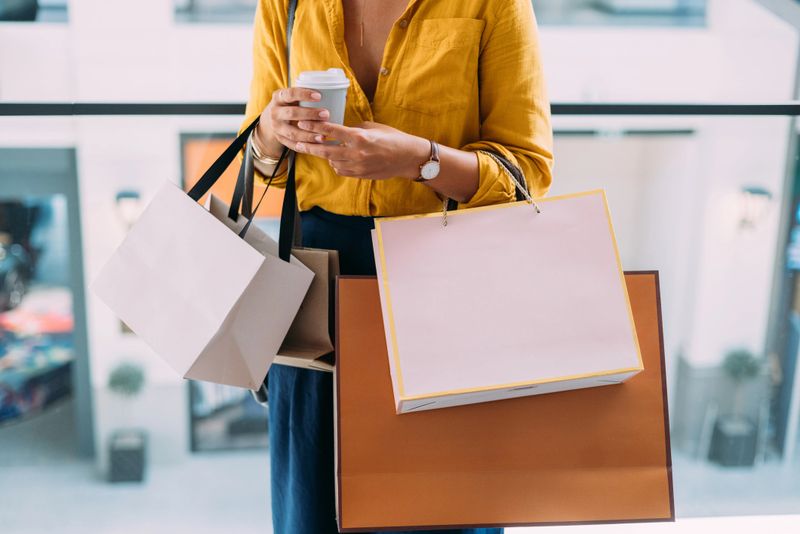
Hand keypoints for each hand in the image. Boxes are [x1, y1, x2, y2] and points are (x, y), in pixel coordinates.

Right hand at [254, 87, 330, 155]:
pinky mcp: (280, 139)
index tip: (319, 96)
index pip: (290, 94)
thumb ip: (308, 93)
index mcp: (278, 97)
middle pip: (292, 113)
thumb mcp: (293, 96)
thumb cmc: (290, 104)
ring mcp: (276, 127)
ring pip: (292, 132)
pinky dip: (305, 146)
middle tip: (326, 114)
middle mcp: (275, 112)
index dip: (304, 94)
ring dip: (309, 135)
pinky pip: (293, 145)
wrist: (273, 118)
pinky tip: (316, 146)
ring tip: (324, 136)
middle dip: (310, 114)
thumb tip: (338, 88)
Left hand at [293, 121, 429, 179]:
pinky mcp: (361, 175)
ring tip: (315, 148)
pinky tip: (335, 158)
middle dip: (309, 146)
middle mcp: (356, 153)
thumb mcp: (372, 127)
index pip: (331, 131)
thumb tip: (339, 130)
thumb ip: (354, 129)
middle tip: (297, 141)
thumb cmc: (392, 138)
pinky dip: (336, 164)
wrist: (408, 158)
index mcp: (359, 138)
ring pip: (332, 162)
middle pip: (325, 151)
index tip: (303, 122)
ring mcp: (358, 166)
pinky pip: (341, 170)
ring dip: (324, 155)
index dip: (315, 127)